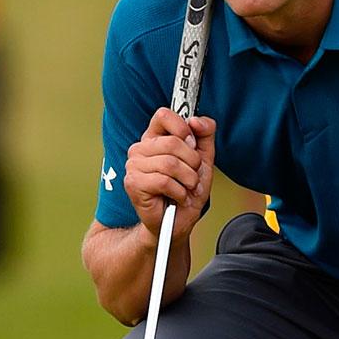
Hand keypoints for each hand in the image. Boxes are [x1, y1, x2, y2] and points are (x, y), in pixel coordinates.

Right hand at [124, 108, 215, 241]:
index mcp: (154, 138)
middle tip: (192, 176)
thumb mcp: (203, 160)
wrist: (176, 223)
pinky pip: (164, 181)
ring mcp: (133, 165)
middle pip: (173, 142)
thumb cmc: (186, 192)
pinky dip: (179, 192)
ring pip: (171, 163)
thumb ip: (205, 135)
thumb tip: (197, 120)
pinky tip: (178, 197)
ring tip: (186, 188)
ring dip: (188, 180)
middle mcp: (140, 149)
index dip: (182, 127)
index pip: (163, 115)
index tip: (192, 143)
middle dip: (193, 163)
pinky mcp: (133, 183)